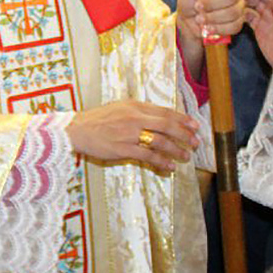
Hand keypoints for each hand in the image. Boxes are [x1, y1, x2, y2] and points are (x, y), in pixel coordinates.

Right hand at [66, 100, 201, 173]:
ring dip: (176, 150)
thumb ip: (139, 112)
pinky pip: (148, 156)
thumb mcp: (120, 108)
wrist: (77, 130)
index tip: (195, 125)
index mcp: (135, 106)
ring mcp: (130, 134)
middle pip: (167, 125)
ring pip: (160, 142)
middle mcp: (135, 118)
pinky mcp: (124, 149)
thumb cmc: (98, 120)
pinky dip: (161, 162)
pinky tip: (169, 167)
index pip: (165, 111)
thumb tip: (160, 119)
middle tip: (195, 142)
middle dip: (184, 134)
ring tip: (185, 156)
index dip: (182, 118)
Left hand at [176, 0, 243, 48]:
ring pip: (232, 12)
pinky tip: (207, 28)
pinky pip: (234, 26)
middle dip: (211, 3)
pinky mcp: (237, 23)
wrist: (188, 21)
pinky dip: (218, 28)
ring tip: (199, 18)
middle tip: (197, 6)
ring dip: (212, 17)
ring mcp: (238, 7)